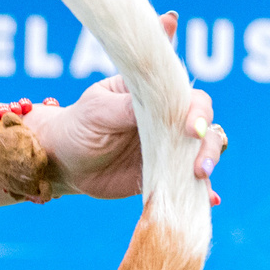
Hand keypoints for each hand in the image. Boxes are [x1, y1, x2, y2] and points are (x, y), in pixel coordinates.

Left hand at [30, 14, 226, 200]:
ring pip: (203, 153)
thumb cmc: (77, 124)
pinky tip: (210, 200)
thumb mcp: (99, 109)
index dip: (198, 109)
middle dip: (208, 143)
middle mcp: (167, 122)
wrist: (59, 162)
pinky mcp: (162, 176)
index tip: (190, 125)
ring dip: (208, 164)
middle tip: (198, 163)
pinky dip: (201, 192)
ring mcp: (168, 150)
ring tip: (200, 178)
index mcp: (155, 98)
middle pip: (206, 127)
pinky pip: (187, 183)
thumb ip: (130, 102)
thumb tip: (163, 68)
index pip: (190, 96)